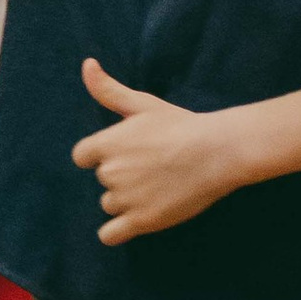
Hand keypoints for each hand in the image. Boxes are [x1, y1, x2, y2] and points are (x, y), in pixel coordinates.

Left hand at [74, 57, 245, 241]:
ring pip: (109, 205)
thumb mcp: (142, 104)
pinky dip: (116, 231)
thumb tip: (87, 64)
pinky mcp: (142, 221)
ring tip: (157, 187)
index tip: (129, 152)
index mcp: (105, 145)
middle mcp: (110, 173)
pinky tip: (134, 220)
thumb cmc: (181, 125)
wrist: (218, 152)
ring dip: (126, 202)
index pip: (82, 157)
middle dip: (122, 176)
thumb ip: (108, 90)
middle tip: (153, 167)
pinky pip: (109, 235)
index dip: (103, 155)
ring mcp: (125, 199)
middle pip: (102, 180)